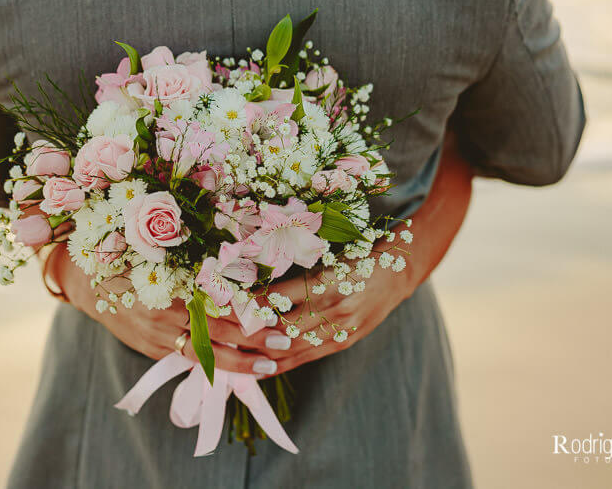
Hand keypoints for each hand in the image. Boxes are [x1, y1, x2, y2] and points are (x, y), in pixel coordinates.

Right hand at [46, 242, 280, 375]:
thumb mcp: (157, 249)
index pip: (216, 299)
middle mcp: (163, 311)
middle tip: (284, 340)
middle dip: (252, 338)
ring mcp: (156, 335)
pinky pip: (187, 361)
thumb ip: (193, 259)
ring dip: (239, 362)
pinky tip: (236, 371)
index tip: (273, 311)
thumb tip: (239, 260)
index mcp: (169, 281)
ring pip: (204, 354)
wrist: (84, 280)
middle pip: (216, 330)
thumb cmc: (128, 254)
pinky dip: (213, 367)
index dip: (246, 308)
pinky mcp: (151, 349)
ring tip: (268, 366)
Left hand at [198, 131, 474, 374]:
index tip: (215, 298)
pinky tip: (251, 366)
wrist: (403, 268)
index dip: (245, 304)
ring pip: (287, 350)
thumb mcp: (325, 245)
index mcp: (328, 282)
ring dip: (252, 353)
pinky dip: (274, 363)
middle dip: (242, 332)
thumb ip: (292, 256)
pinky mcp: (342, 343)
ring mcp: (340, 331)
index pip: (277, 299)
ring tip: (221, 350)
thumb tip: (245, 260)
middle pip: (278, 330)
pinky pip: (303, 359)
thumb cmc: (359, 248)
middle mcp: (334, 311)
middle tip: (208, 328)